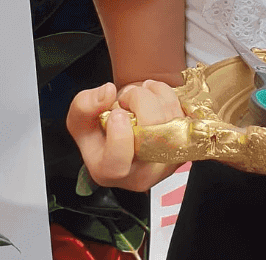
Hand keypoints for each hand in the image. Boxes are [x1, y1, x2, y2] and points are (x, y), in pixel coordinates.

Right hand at [67, 80, 184, 190]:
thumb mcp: (80, 119)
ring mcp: (166, 163)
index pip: (118, 162)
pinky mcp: (184, 148)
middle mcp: (141, 173)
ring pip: (172, 121)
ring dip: (158, 94)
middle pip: (152, 136)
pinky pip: (186, 117)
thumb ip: (85, 105)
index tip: (117, 112)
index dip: (119, 134)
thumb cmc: (100, 132)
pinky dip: (172, 99)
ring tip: (141, 92)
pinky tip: (156, 98)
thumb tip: (108, 93)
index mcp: (109, 171)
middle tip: (128, 94)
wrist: (124, 134)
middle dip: (141, 101)